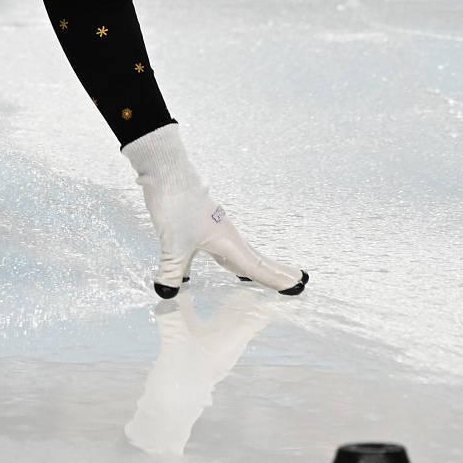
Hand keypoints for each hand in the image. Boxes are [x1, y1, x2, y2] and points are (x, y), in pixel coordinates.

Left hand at [123, 124, 306, 297]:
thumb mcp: (172, 244)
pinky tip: (214, 262)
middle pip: (254, 258)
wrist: (166, 170)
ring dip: (249, 266)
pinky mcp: (198, 222)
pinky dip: (224, 259)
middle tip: (295, 281)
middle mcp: (226, 235)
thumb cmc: (176, 204)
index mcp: (228, 242)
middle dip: (272, 272)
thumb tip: (167, 292)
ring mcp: (213, 227)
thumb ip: (171, 271)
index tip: (297, 286)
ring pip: (236, 252)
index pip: (256, 267)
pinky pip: (218, 247)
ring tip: (256, 277)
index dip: (275, 280)